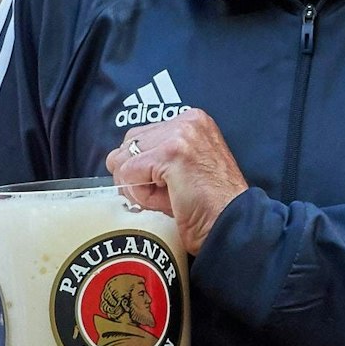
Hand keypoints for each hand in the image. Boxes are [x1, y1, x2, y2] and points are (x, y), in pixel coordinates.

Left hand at [105, 110, 248, 255]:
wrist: (231, 224)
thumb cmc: (208, 206)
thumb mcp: (181, 171)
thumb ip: (153, 157)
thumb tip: (113, 160)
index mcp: (192, 121)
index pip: (141, 136)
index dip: (141, 166)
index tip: (165, 186)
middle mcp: (187, 121)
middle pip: (129, 144)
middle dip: (135, 175)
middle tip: (163, 195)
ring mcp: (180, 134)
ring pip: (126, 159)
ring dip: (138, 186)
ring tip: (168, 198)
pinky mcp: (171, 152)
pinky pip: (130, 173)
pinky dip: (141, 194)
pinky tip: (167, 202)